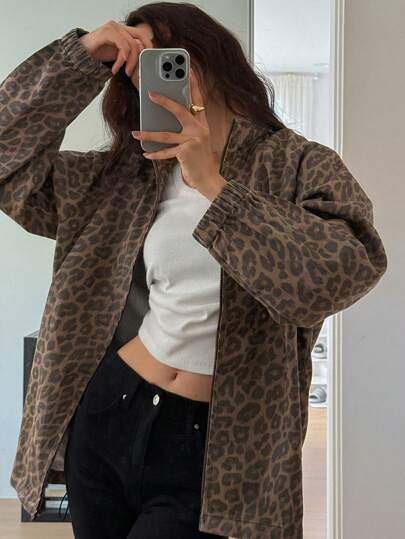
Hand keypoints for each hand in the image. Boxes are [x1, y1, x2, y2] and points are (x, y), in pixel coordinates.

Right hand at [79, 20, 152, 77]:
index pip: (142, 35)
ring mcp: (114, 28)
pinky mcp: (107, 32)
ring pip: (131, 45)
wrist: (80, 54)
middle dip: (140, 57)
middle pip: (140, 39)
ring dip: (129, 62)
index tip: (147, 61)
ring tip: (124, 72)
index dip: (148, 47)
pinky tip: (116, 68)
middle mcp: (120, 27)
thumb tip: (142, 61)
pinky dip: (121, 59)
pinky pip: (122, 46)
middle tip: (135, 72)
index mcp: (124, 31)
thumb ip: (129, 54)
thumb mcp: (118, 55)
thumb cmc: (98, 54)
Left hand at [130, 68, 227, 200]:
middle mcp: (200, 130)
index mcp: (202, 124)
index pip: (198, 100)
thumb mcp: (195, 140)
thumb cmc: (199, 158)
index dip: (194, 85)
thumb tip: (164, 118)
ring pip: (167, 134)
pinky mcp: (187, 153)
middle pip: (180, 111)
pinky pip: (167, 152)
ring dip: (149, 133)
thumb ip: (185, 128)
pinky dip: (156, 154)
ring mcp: (194, 141)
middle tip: (149, 94)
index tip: (188, 70)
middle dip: (165, 101)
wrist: (208, 178)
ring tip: (135, 133)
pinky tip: (145, 153)